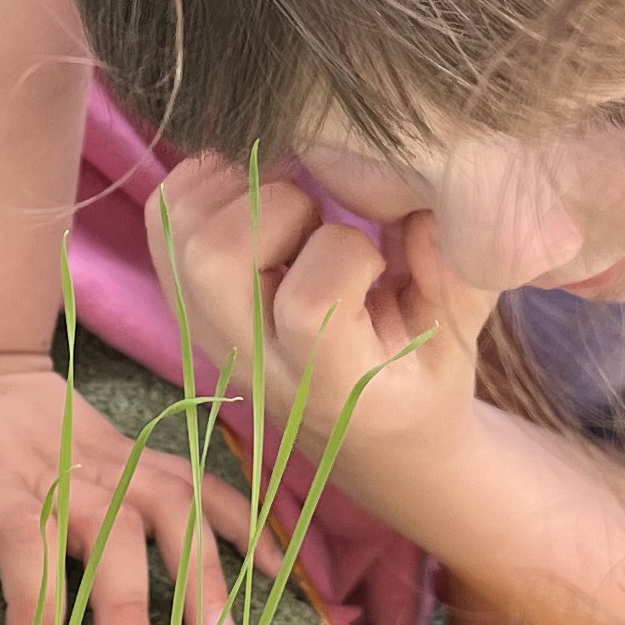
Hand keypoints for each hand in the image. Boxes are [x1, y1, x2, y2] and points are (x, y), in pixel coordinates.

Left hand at [0, 352, 269, 624]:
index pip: (26, 545)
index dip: (36, 604)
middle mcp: (64, 475)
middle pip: (112, 531)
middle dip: (129, 604)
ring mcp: (111, 463)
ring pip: (170, 507)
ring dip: (201, 569)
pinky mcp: (138, 458)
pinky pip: (200, 485)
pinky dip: (246, 520)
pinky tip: (281, 569)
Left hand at [147, 154, 493, 472]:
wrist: (373, 436)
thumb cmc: (422, 379)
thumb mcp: (460, 336)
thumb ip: (457, 271)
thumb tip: (425, 193)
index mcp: (332, 384)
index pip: (309, 305)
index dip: (346, 251)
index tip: (378, 258)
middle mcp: (255, 364)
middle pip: (214, 257)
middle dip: (276, 205)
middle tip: (319, 219)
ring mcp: (210, 336)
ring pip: (180, 231)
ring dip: (236, 192)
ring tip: (290, 208)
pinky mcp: (186, 305)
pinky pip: (164, 222)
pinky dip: (206, 189)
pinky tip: (259, 201)